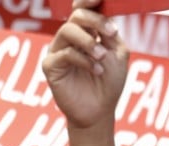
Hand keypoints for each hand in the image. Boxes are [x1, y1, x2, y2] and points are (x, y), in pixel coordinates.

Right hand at [42, 0, 127, 130]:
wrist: (99, 111)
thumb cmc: (109, 83)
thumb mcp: (117, 53)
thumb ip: (111, 34)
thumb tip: (105, 18)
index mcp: (87, 32)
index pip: (82, 9)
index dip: (88, 1)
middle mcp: (70, 39)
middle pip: (76, 16)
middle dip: (96, 21)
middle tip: (110, 33)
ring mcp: (58, 51)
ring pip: (68, 31)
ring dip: (89, 42)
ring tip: (101, 57)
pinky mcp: (50, 67)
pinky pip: (64, 53)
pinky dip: (83, 59)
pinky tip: (96, 70)